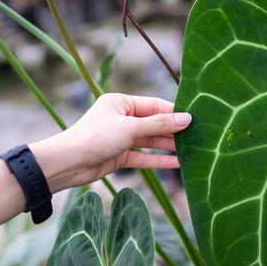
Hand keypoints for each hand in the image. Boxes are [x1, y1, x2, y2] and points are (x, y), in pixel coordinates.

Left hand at [30, 93, 191, 191]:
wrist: (68, 163)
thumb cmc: (95, 137)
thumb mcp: (131, 128)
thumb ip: (159, 125)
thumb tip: (186, 119)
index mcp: (121, 102)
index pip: (154, 105)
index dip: (174, 112)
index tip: (195, 118)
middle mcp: (121, 118)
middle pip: (154, 124)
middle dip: (174, 131)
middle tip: (198, 136)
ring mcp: (121, 138)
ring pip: (150, 141)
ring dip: (168, 146)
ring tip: (191, 150)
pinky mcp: (120, 156)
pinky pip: (144, 157)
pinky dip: (158, 160)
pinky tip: (177, 163)